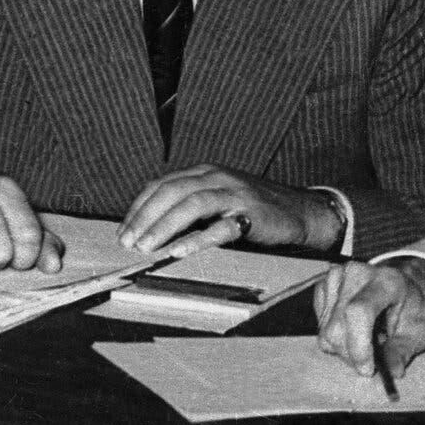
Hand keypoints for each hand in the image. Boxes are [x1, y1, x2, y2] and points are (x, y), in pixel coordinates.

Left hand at [119, 165, 341, 254]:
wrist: (302, 212)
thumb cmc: (254, 210)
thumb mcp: (218, 200)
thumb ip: (190, 208)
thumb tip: (150, 230)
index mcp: (204, 173)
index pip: (161, 185)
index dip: (138, 208)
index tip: (123, 231)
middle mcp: (217, 177)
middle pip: (171, 191)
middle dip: (145, 217)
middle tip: (128, 242)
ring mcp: (235, 194)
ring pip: (191, 204)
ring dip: (164, 226)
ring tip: (146, 247)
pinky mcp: (252, 214)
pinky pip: (221, 226)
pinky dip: (198, 239)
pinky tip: (180, 252)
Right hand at [313, 258, 424, 376]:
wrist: (406, 282)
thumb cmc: (414, 306)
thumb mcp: (419, 331)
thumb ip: (403, 351)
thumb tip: (392, 372)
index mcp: (386, 282)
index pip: (358, 312)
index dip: (358, 346)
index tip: (367, 369)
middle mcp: (357, 274)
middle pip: (337, 327)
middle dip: (351, 355)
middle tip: (369, 363)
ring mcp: (336, 277)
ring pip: (326, 331)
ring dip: (343, 347)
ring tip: (365, 341)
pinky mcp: (323, 284)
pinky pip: (320, 325)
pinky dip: (335, 336)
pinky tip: (353, 330)